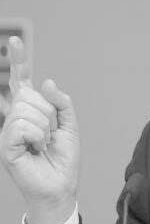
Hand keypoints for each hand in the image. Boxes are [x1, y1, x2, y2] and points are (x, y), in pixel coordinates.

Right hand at [0, 36, 79, 223]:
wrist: (61, 183)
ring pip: (28, 109)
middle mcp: (17, 116)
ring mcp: (9, 130)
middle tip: (50, 133)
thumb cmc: (63, 155)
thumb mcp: (69, 124)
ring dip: (45, 127)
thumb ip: (61, 102)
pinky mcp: (6, 145)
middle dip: (49, 112)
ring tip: (43, 142)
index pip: (22, 81)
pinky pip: (23, 125)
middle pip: (30, 94)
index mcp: (32, 110)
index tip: (15, 40)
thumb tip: (44, 81)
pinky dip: (37, 136)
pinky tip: (36, 148)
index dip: (18, 61)